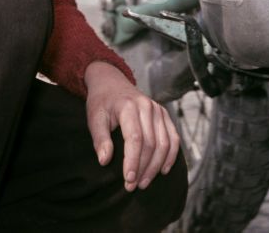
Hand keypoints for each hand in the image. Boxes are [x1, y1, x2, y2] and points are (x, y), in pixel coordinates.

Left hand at [84, 61, 179, 190]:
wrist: (111, 82)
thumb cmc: (102, 102)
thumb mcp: (94, 117)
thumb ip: (100, 138)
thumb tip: (104, 161)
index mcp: (129, 106)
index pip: (135, 138)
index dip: (133, 161)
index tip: (128, 180)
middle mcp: (147, 106)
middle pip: (151, 143)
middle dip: (143, 168)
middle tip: (132, 186)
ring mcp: (158, 109)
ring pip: (164, 143)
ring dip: (156, 166)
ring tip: (144, 182)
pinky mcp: (164, 114)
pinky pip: (173, 137)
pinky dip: (171, 155)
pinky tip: (163, 170)